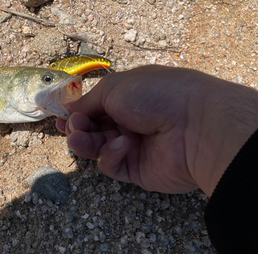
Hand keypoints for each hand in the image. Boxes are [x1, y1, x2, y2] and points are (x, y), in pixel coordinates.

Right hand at [57, 65, 257, 195]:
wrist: (196, 125)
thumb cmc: (156, 95)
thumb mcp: (116, 86)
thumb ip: (89, 100)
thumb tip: (70, 108)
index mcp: (128, 97)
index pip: (94, 107)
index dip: (76, 112)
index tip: (60, 116)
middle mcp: (129, 121)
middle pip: (92, 128)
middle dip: (77, 128)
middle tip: (73, 128)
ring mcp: (133, 146)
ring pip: (97, 148)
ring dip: (85, 142)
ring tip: (81, 138)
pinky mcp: (137, 170)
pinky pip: (112, 165)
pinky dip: (111, 155)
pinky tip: (122, 146)